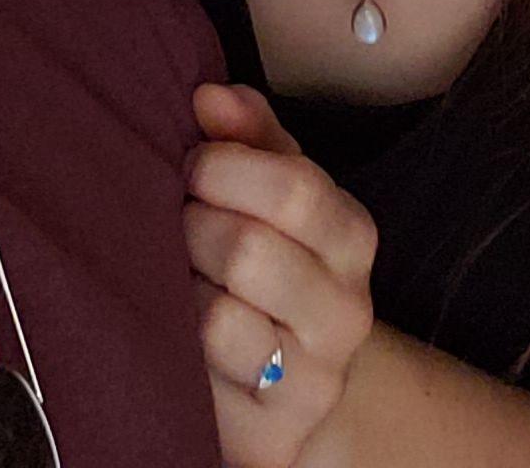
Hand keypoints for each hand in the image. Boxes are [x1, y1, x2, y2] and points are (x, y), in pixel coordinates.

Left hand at [185, 82, 377, 467]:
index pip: (293, 188)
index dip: (224, 168)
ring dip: (179, 289)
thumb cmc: (273, 261)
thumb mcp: (273, 187)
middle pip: (247, 251)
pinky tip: (179, 330)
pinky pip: (201, 376)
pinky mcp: (271, 434)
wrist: (297, 383)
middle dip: (192, 227)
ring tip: (180, 277)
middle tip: (179, 223)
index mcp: (352, 236)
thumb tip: (209, 96)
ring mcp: (313, 382)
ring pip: (218, 319)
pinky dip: (177, 343)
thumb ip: (248, 134)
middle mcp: (346, 312)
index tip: (194, 166)